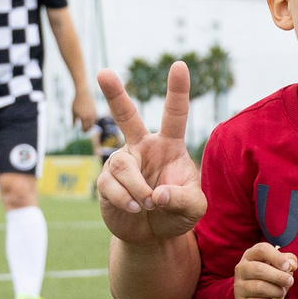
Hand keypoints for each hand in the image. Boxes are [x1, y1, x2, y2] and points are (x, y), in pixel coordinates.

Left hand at [71, 88, 98, 132]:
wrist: (83, 92)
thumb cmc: (76, 102)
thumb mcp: (73, 111)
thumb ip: (73, 120)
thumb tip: (73, 127)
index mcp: (84, 118)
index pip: (85, 128)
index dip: (83, 130)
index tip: (82, 131)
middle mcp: (90, 117)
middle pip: (90, 126)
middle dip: (87, 129)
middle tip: (85, 130)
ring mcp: (94, 113)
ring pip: (93, 123)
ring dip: (91, 125)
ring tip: (87, 126)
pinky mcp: (96, 110)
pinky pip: (95, 118)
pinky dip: (93, 121)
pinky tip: (90, 120)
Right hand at [96, 61, 205, 243]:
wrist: (153, 233)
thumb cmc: (177, 211)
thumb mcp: (194, 208)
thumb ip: (184, 199)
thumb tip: (158, 194)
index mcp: (169, 145)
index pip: (175, 114)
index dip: (178, 90)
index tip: (180, 65)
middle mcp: (143, 147)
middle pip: (126, 116)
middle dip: (114, 94)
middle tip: (103, 73)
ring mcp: (122, 162)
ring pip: (124, 166)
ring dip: (139, 190)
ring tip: (149, 205)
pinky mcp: (105, 181)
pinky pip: (111, 186)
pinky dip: (127, 200)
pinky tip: (136, 208)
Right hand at [233, 241, 294, 298]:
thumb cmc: (271, 279)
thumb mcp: (280, 267)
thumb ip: (288, 261)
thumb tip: (292, 264)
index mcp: (251, 255)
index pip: (262, 250)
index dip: (276, 257)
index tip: (287, 266)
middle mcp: (241, 269)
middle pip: (259, 269)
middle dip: (278, 276)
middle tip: (290, 281)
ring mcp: (239, 287)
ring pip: (259, 287)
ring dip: (276, 290)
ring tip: (282, 292)